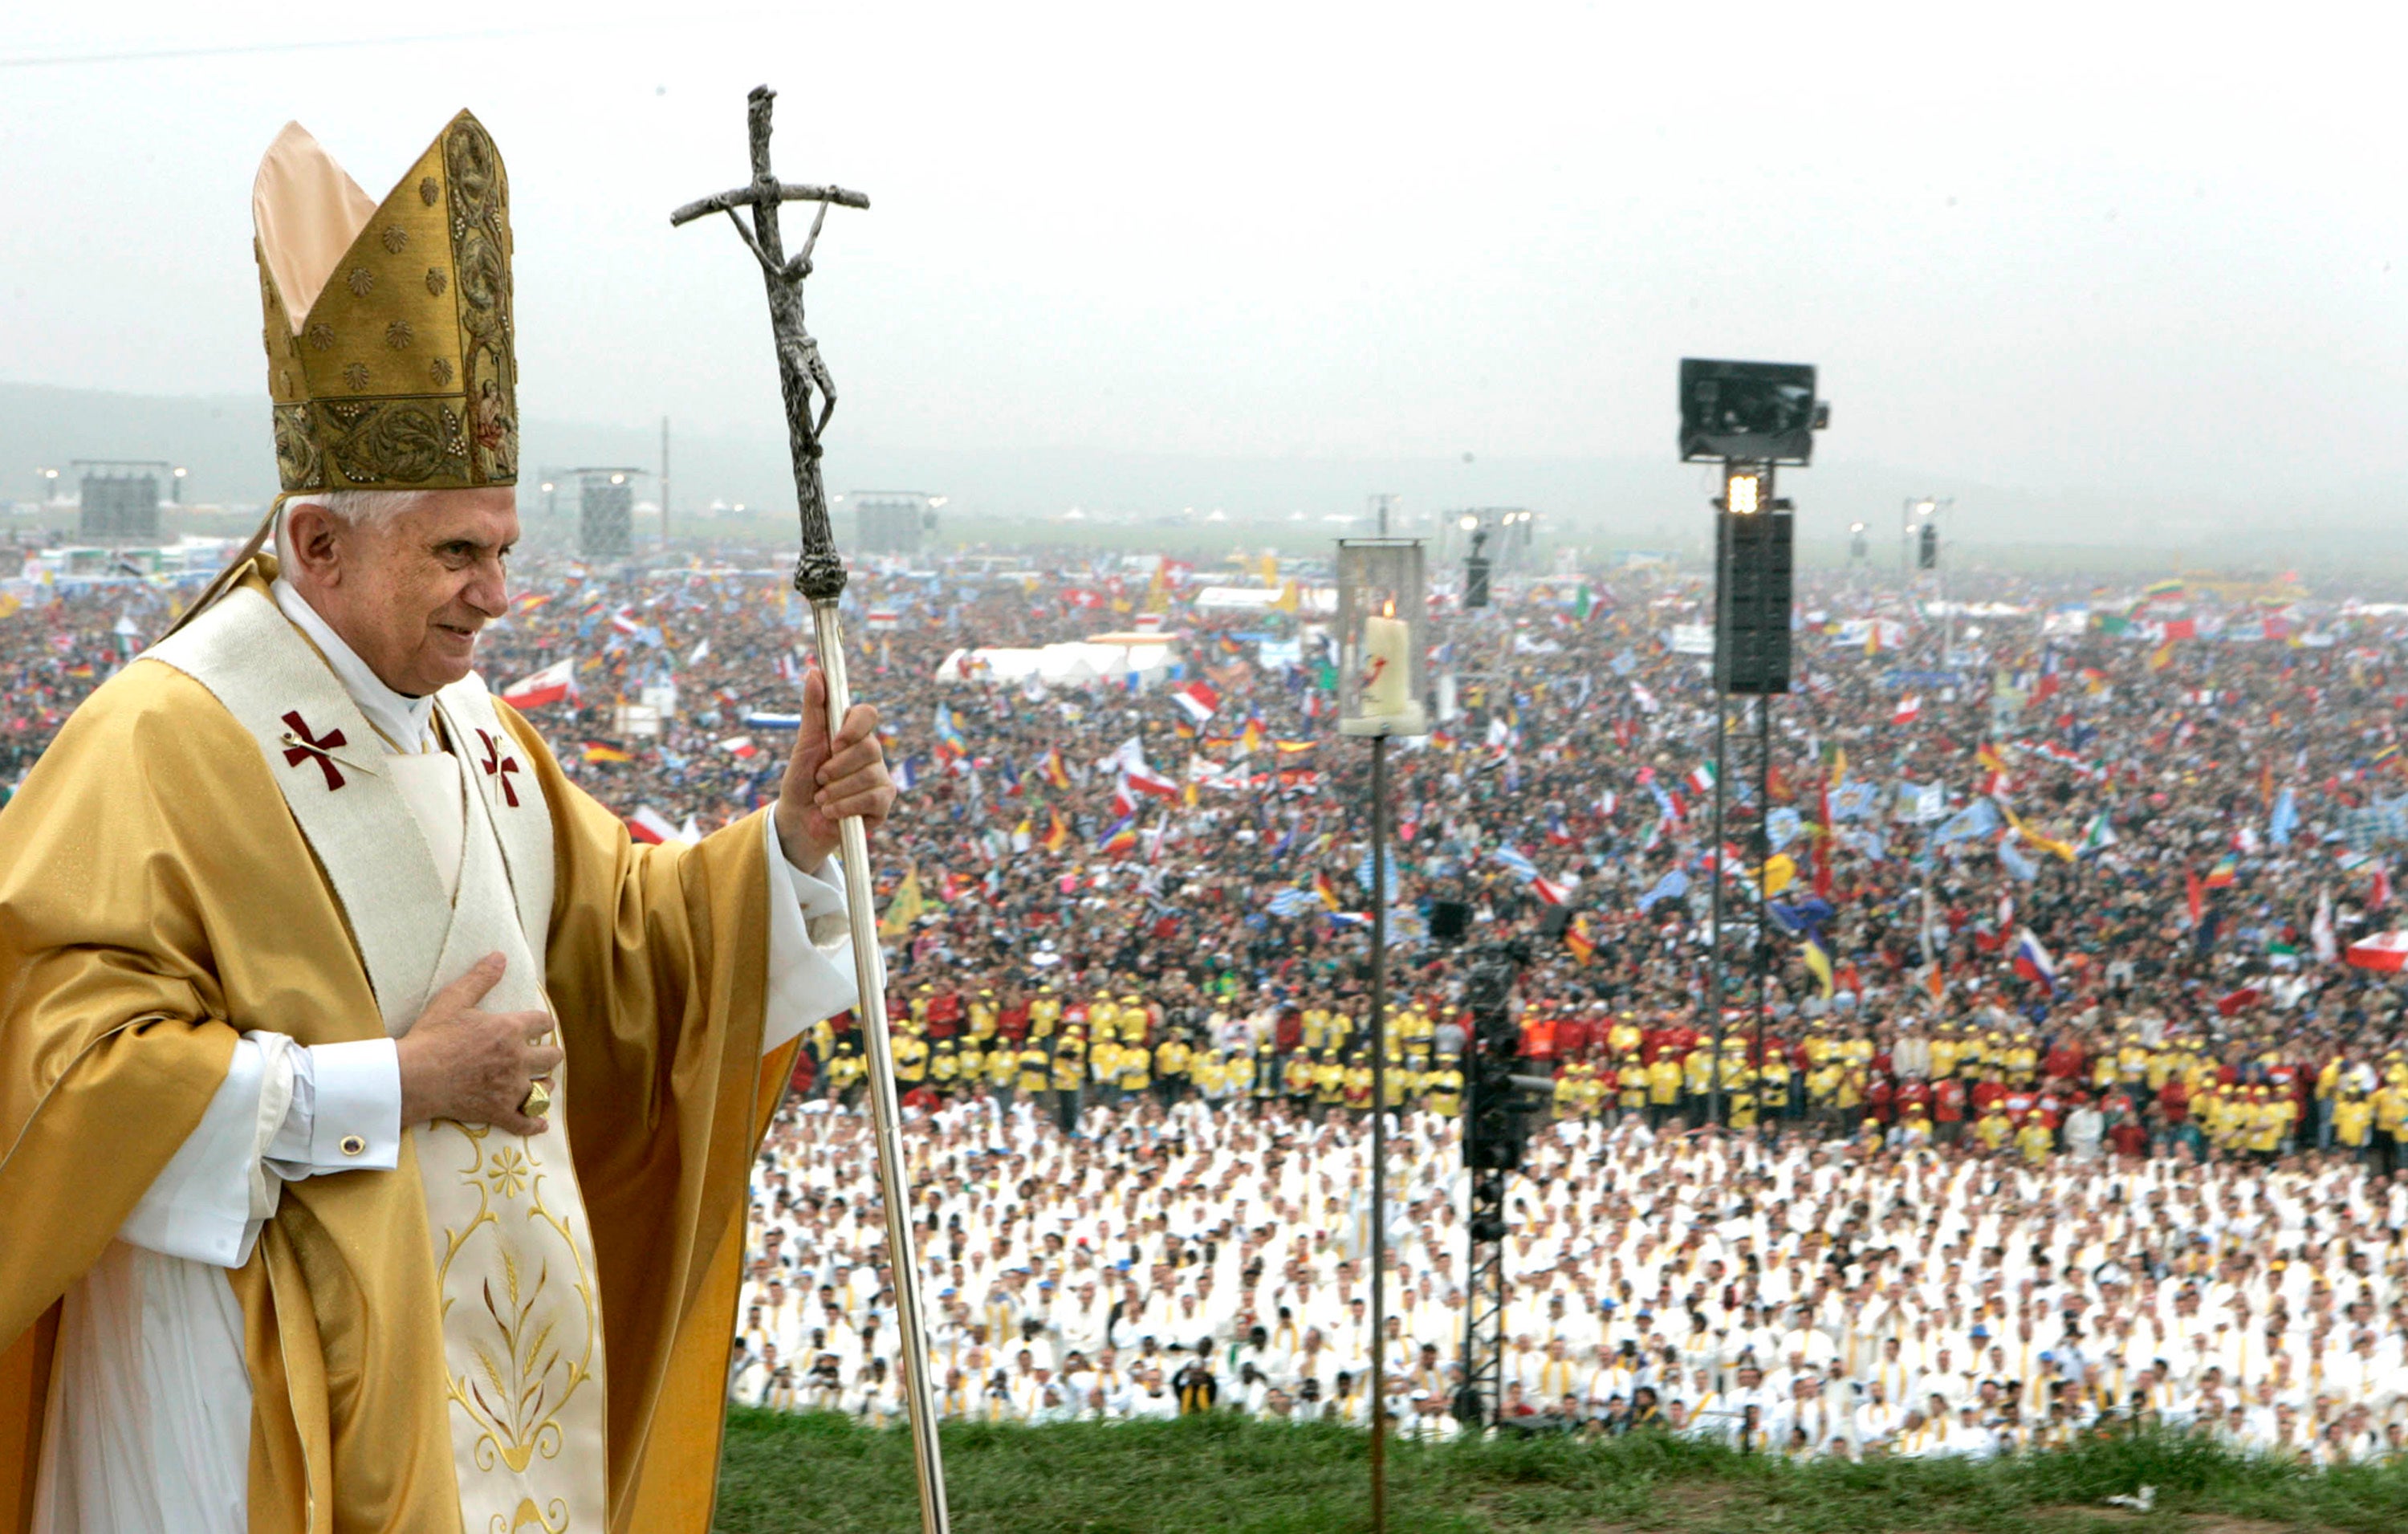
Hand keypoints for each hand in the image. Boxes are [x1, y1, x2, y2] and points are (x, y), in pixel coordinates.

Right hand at [396, 953, 562, 1134]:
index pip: (543, 1023)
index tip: (538, 1026)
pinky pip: (525, 1121)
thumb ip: (480, 978)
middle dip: (549, 1054)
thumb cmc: (431, 1037)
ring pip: (545, 1089)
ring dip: (544, 1084)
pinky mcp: (499, 1111)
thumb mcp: (454, 999)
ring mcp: (510, 1088)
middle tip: (541, 1055)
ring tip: (540, 1083)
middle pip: (552, 1057)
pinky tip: (540, 1124)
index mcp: (510, 1030)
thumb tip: (500, 956)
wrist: (413, 1077)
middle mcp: (517, 1059)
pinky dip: (534, 1124)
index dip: (542, 1023)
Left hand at [776, 666, 894, 868]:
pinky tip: (833, 813)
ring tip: (822, 799)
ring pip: (869, 776)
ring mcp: (880, 778)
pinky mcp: (883, 803)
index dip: (854, 727)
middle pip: (869, 747)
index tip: (835, 742)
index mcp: (852, 734)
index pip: (868, 714)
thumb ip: (813, 708)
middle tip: (820, 779)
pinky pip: (873, 798)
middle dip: (837, 767)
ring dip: (836, 791)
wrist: (798, 821)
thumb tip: (815, 671)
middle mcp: (871, 753)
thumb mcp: (804, 744)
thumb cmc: (801, 780)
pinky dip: (846, 806)